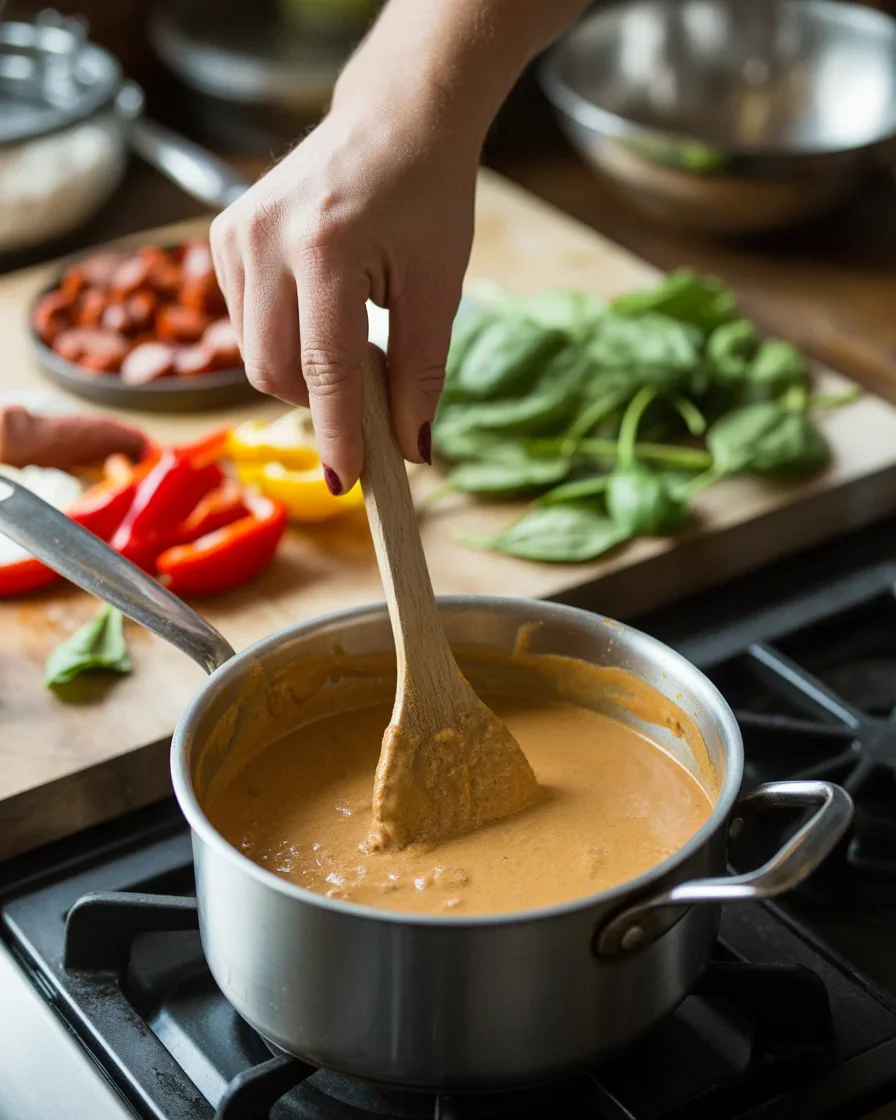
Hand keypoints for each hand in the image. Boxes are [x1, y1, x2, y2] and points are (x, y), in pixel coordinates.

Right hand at [209, 98, 478, 492]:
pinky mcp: (223, 236)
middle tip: (373, 393)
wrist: (394, 120)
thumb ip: (421, 373)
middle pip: (274, 371)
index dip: (340, 433)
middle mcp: (265, 238)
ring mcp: (234, 234)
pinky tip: (319, 311)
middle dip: (320, 403)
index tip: (350, 481)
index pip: (325, 369)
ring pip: (253, 354)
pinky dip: (282, 339)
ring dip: (301, 374)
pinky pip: (244, 322)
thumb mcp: (439, 288)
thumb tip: (410, 449)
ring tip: (351, 341)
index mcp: (325, 247)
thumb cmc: (428, 196)